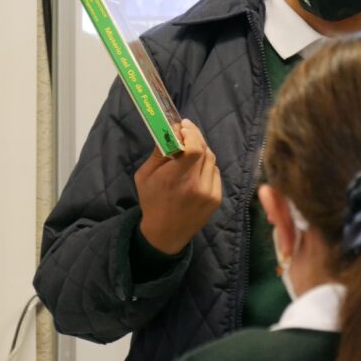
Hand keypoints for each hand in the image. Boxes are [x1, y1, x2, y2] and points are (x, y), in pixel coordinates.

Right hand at [135, 120, 221, 254]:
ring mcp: (209, 193)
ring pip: (211, 159)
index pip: (194, 149)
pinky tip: (196, 170)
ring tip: (190, 151)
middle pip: (204, 150)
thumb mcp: (145, 175)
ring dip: (201, 151)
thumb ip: (159, 152)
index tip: (183, 126)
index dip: (191, 134)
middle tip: (186, 131)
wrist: (165, 233)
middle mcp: (196, 186)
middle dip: (195, 137)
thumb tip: (171, 130)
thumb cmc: (152, 200)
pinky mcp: (216, 198)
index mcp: (175, 179)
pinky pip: (215, 172)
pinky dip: (207, 166)